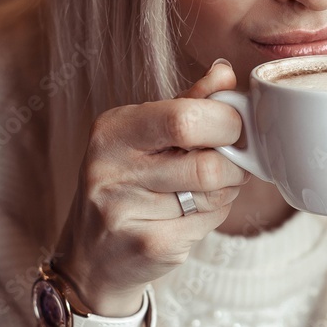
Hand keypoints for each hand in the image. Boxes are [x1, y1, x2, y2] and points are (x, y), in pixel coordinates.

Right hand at [53, 60, 247, 315]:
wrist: (90, 254)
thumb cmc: (127, 183)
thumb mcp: (146, 134)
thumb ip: (189, 102)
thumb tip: (225, 72)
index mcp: (113, 130)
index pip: (185, 118)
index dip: (227, 123)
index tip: (235, 128)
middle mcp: (111, 169)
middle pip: (207, 165)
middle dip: (234, 164)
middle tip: (232, 162)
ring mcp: (125, 212)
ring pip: (214, 195)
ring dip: (226, 190)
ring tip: (205, 188)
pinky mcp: (147, 246)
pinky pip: (207, 225)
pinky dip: (212, 218)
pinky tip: (188, 216)